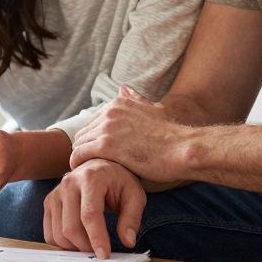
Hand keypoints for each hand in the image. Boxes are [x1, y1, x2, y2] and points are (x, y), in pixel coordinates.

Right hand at [44, 159, 144, 258]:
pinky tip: (78, 241)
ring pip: (58, 233)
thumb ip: (132, 218)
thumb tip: (128, 241)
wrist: (100, 166)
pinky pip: (50, 233)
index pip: (89, 215)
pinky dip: (63, 244)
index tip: (104, 255)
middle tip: (100, 253)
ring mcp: (55, 193)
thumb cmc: (119, 181)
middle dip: (85, 247)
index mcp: (91, 178)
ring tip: (91, 245)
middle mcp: (68, 183)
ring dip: (75, 247)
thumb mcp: (134, 195)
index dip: (96, 238)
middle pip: (70, 227)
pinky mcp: (49, 202)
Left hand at [70, 86, 188, 181]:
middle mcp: (110, 112)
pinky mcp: (107, 146)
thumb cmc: (172, 136)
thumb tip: (123, 88)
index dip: (93, 138)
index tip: (96, 153)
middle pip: (84, 132)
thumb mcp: (153, 110)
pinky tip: (84, 173)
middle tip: (89, 165)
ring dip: (80, 157)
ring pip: (79, 143)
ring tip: (87, 171)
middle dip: (84, 147)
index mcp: (119, 103)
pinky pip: (80, 154)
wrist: (183, 149)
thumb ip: (136, 100)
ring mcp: (108, 128)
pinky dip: (78, 163)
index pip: (93, 121)